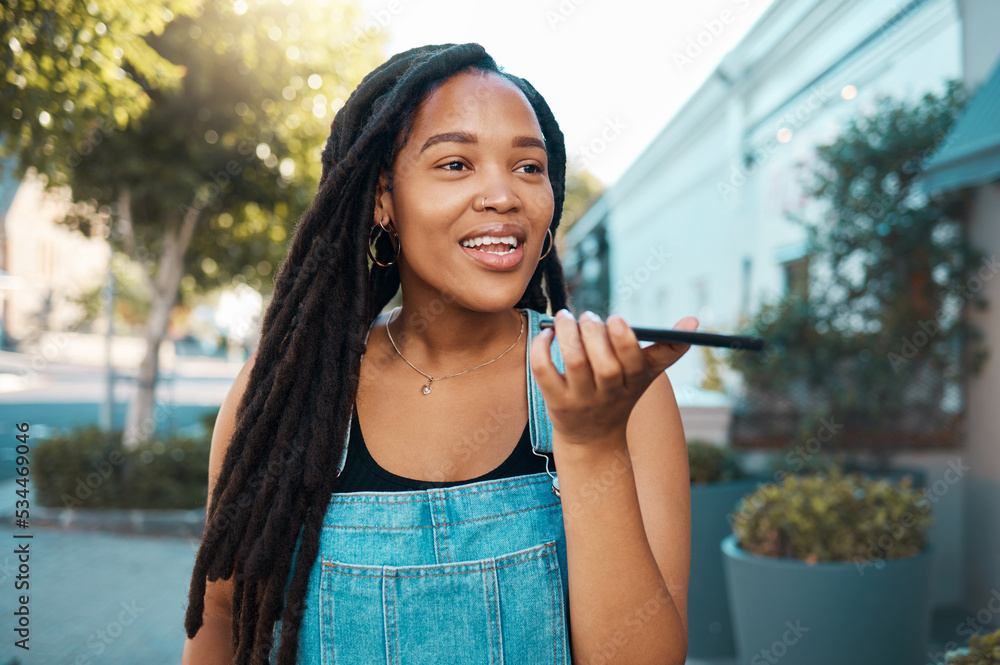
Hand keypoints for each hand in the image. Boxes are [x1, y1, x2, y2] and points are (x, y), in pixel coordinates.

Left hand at [529, 309, 697, 446]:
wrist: (592, 437)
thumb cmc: (621, 393)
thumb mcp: (646, 375)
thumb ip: (668, 348)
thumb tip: (694, 321)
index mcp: (633, 383)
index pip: (634, 364)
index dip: (625, 341)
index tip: (616, 319)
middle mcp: (608, 393)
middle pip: (604, 365)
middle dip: (595, 334)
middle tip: (588, 317)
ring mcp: (581, 399)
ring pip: (574, 363)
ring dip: (568, 334)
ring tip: (566, 318)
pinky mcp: (555, 401)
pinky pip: (544, 371)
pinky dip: (542, 349)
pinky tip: (547, 335)